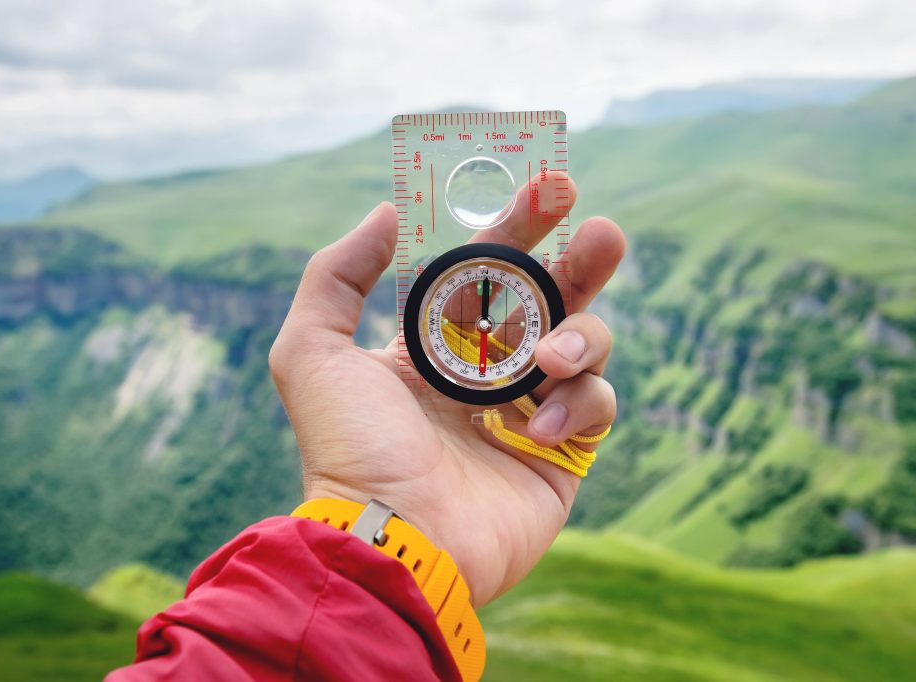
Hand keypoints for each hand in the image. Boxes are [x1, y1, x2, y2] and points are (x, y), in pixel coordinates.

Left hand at [269, 174, 624, 606]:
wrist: (393, 540)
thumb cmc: (350, 449)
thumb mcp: (312, 351)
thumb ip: (338, 273)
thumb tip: (387, 211)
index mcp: (437, 343)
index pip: (489, 270)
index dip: (520, 226)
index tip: (550, 185)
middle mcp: (488, 371)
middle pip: (553, 297)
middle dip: (584, 259)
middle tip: (603, 231)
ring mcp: (530, 411)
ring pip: (587, 345)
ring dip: (580, 338)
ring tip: (547, 361)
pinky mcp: (563, 455)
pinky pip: (598, 406)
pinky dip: (577, 405)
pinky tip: (530, 432)